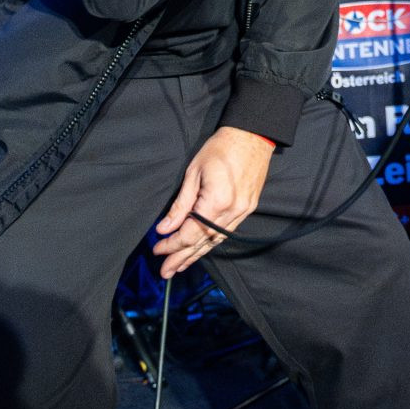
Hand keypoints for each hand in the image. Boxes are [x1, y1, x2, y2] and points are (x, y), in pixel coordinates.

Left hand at [153, 126, 275, 277]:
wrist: (253, 136)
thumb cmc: (220, 148)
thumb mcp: (193, 173)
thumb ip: (180, 205)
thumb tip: (165, 228)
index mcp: (217, 201)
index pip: (191, 233)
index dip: (172, 244)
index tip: (157, 249)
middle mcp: (233, 211)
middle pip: (203, 242)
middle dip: (182, 258)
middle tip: (165, 272)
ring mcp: (243, 211)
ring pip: (216, 241)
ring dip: (197, 255)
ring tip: (180, 266)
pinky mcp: (248, 208)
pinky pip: (227, 232)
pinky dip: (212, 242)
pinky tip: (201, 249)